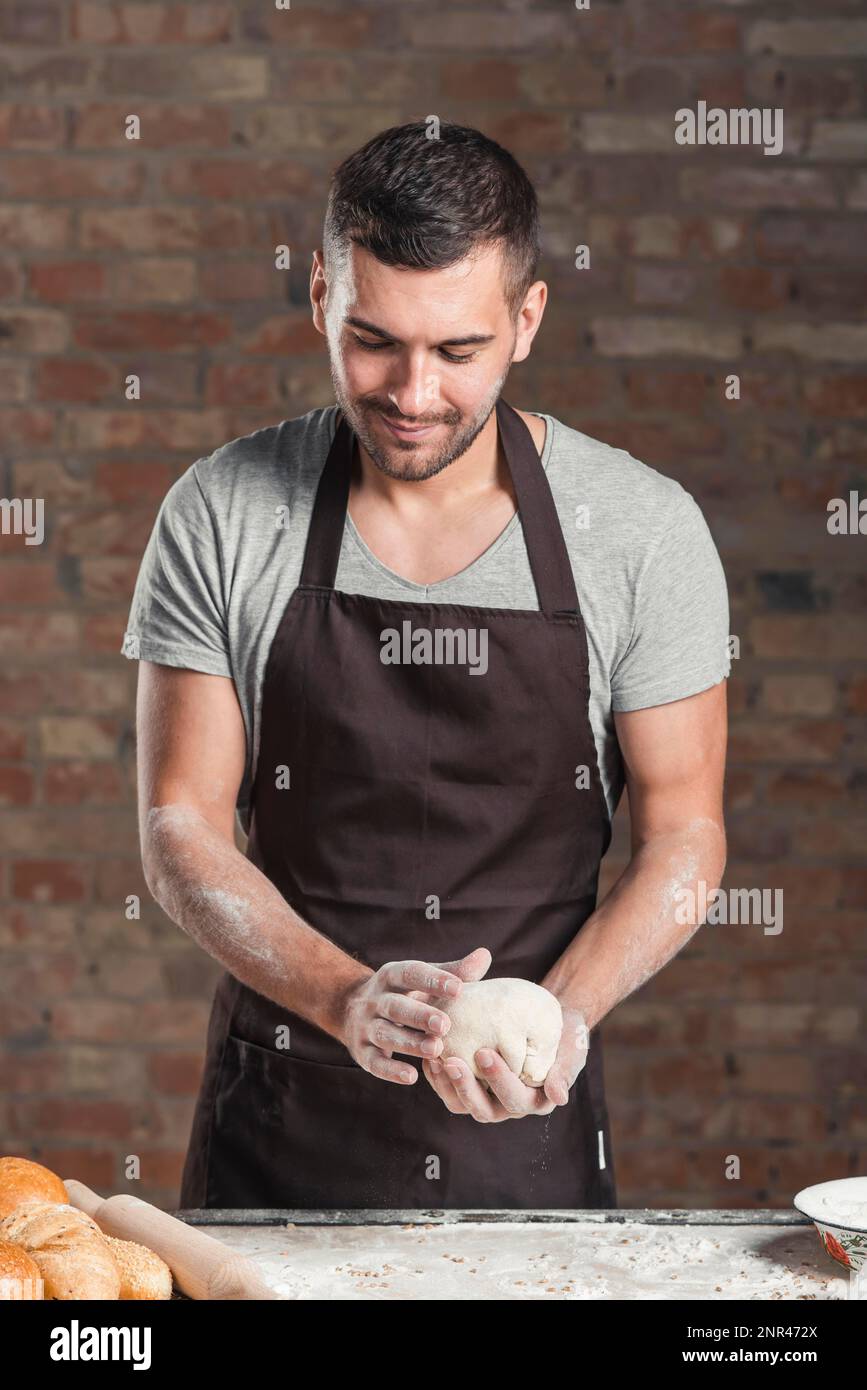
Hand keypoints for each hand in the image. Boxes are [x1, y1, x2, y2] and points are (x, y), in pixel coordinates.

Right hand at [338, 947, 491, 1084]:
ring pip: (385, 1034)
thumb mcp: (423, 979)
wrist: (352, 1010)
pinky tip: (411, 1077)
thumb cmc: (404, 994)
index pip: (410, 974)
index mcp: (391, 976)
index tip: (458, 988)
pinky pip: (374, 1062)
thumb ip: (453, 971)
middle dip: (419, 1015)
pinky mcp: (361, 1051)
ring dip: (409, 1043)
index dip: (432, 980)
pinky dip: (391, 1070)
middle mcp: (375, 999)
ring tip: (436, 1050)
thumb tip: (485, 955)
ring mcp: (365, 1026)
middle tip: (445, 1024)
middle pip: (395, 1006)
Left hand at [422, 1003, 589, 1122]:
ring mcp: (488, 1097)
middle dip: (466, 1087)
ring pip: (462, 1104)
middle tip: (451, 1061)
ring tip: (437, 1059)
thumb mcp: (573, 1049)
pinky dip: (438, 1076)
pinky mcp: (472, 1085)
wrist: (550, 1021)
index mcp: (535, 1101)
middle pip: (484, 1109)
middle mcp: (509, 1106)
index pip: (515, 1099)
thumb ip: (565, 1071)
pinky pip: (449, 1090)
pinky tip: (431, 1055)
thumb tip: (559, 1097)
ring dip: (447, 1085)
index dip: (499, 1080)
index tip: (484, 1052)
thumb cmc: (565, 1034)